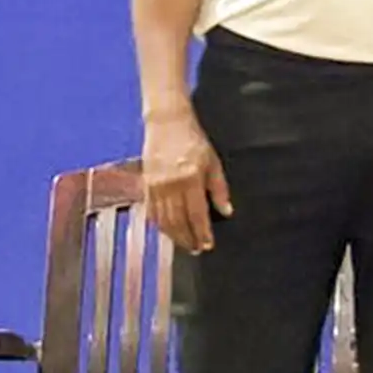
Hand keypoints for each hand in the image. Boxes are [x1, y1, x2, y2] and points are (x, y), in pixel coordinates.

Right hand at [143, 109, 229, 253]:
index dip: (202, 233)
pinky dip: (160, 224)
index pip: (196, 214)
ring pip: (164, 219)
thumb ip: (219, 189)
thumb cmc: (194, 140)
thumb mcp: (213, 162)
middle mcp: (170, 185)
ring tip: (185, 243)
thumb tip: (227, 212)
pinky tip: (168, 231)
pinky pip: (152, 211)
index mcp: (190, 178)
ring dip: (174, 235)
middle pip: (178, 221)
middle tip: (196, 249)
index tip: (207, 245)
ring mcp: (155, 185)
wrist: (167, 123)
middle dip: (188, 238)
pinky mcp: (145, 184)